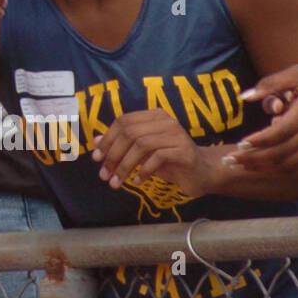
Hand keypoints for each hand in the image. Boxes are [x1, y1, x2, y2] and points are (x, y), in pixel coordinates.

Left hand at [91, 109, 210, 197]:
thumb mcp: (141, 153)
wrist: (202, 173)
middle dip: (113, 155)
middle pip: (129, 133)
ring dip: (125, 166)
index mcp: (152, 115)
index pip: (122, 121)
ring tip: (116, 182)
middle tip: (104, 174)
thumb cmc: (168, 161)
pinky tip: (137, 181)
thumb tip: (95, 143)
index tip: (96, 158)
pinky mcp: (184, 150)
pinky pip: (158, 157)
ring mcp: (176, 134)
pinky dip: (144, 170)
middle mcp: (165, 120)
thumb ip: (120, 145)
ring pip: (141, 144)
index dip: (107, 139)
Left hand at [228, 56, 297, 169]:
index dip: (258, 142)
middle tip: (229, 160)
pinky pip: (297, 167)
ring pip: (287, 165)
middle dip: (252, 159)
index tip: (240, 144)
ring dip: (261, 168)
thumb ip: (271, 82)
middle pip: (279, 153)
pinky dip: (276, 169)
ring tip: (238, 166)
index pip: (279, 134)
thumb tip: (245, 96)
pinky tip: (259, 167)